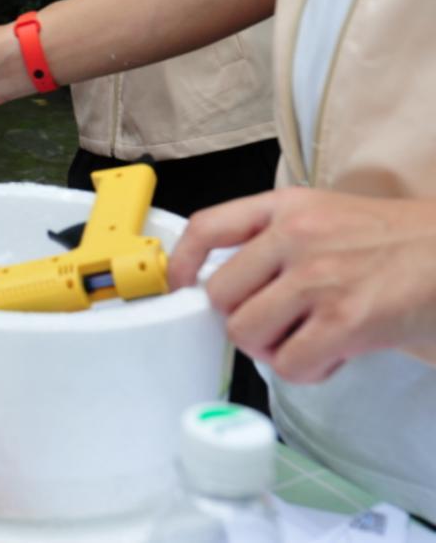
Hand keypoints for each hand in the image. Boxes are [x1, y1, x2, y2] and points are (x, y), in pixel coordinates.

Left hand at [169, 188, 435, 382]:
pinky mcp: (345, 320)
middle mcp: (295, 237)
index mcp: (287, 207)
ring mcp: (318, 278)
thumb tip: (229, 286)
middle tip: (275, 325)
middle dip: (240, 319)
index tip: (179, 287)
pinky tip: (332, 357)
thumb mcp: (328, 216)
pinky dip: (306, 371)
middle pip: (219, 294)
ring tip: (306, 340)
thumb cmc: (400, 242)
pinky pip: (289, 363)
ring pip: (246, 332)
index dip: (181, 263)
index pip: (207, 227)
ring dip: (270, 348)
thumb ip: (277, 240)